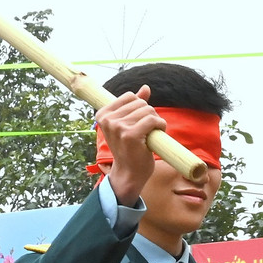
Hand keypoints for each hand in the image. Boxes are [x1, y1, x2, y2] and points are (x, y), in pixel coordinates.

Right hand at [94, 85, 165, 205]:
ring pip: (148, 110)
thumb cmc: (129, 149)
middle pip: (140, 103)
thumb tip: (146, 88)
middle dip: (149, 114)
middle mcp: (108, 120)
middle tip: (146, 131)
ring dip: (155, 121)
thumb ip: (134, 106)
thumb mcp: (127, 125)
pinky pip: (153, 120)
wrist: (129, 174)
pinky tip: (157, 135)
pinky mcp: (130, 135)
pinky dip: (160, 125)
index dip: (140, 107)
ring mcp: (118, 127)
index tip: (138, 122)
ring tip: (150, 134)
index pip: (130, 96)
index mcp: (102, 114)